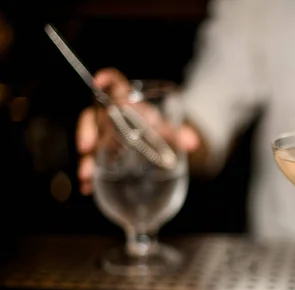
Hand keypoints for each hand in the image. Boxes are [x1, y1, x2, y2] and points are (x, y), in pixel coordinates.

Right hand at [75, 67, 199, 194]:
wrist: (160, 147)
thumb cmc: (161, 130)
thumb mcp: (170, 131)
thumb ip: (180, 135)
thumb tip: (193, 143)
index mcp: (129, 104)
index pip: (116, 85)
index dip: (107, 80)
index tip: (98, 82)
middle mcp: (113, 118)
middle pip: (94, 117)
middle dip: (86, 132)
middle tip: (86, 148)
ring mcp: (106, 137)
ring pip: (91, 144)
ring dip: (86, 160)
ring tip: (86, 177)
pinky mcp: (105, 155)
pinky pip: (93, 163)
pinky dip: (90, 176)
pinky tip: (88, 188)